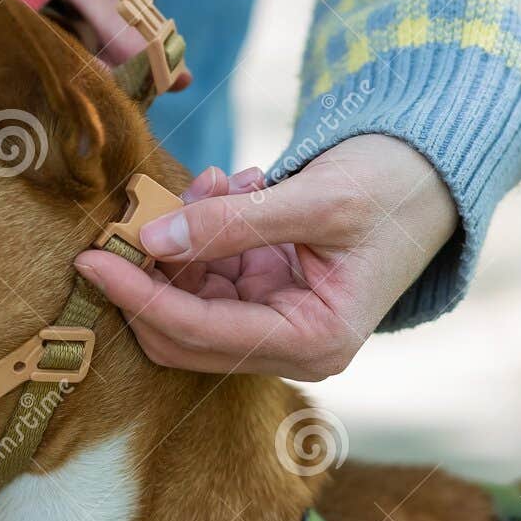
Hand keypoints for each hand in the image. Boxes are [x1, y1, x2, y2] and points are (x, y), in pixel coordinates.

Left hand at [74, 135, 458, 380]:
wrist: (430, 174)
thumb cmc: (391, 189)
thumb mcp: (315, 200)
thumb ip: (234, 224)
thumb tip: (153, 239)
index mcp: (313, 341)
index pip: (197, 333)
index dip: (137, 297)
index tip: (90, 261)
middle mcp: (290, 346)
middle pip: (180, 332)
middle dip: (149, 273)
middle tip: (132, 212)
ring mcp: (274, 322)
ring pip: (188, 297)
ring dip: (182, 239)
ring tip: (217, 182)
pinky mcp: (265, 294)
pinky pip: (207, 272)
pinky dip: (202, 229)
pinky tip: (227, 188)